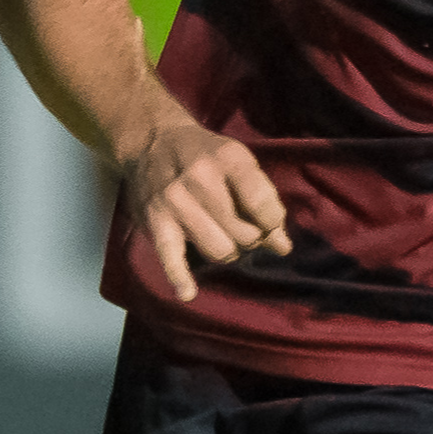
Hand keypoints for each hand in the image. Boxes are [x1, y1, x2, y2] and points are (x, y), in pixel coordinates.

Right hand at [117, 119, 290, 300]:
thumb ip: (263, 201)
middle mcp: (201, 178)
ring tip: (223, 239)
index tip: (268, 222)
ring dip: (228, 252)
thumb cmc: (204, 155)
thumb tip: (282, 247)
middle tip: (243, 230)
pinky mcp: (156, 221)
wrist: (150, 140)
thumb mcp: (239, 163)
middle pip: (243, 233)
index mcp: (228, 158)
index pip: (262, 203)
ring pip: (218, 250)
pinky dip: (180, 277)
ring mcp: (176, 201)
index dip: (272, 222)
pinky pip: (171, 256)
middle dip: (251, 239)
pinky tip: (188, 293)